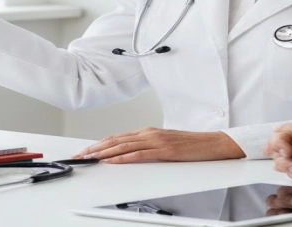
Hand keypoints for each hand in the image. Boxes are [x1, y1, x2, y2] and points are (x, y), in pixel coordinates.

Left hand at [71, 128, 244, 162]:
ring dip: (104, 153)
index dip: (99, 144)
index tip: (86, 151)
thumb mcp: (164, 143)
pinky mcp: (164, 150)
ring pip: (123, 146)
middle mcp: (149, 133)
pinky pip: (139, 154)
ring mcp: (156, 140)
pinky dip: (123, 157)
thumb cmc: (190, 145)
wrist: (211, 144)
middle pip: (116, 140)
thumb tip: (128, 154)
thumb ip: (147, 147)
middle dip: (95, 148)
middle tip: (80, 155)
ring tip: (89, 158)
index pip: (117, 137)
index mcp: (148, 131)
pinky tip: (112, 161)